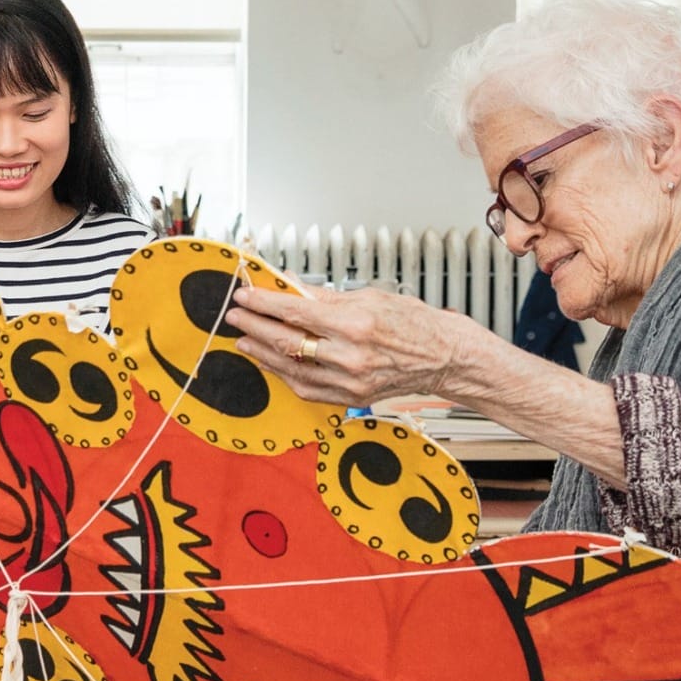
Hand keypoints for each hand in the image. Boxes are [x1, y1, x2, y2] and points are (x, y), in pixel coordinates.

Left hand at [225, 283, 478, 408]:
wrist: (444, 357)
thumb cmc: (413, 323)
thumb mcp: (368, 296)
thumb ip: (323, 294)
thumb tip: (289, 282)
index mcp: (355, 324)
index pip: (295, 311)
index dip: (263, 303)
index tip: (244, 296)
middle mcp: (351, 356)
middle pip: (287, 341)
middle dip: (255, 326)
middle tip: (235, 316)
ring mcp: (350, 381)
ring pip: (292, 368)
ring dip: (263, 353)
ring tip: (245, 340)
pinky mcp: (351, 397)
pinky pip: (307, 387)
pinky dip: (285, 373)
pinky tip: (271, 362)